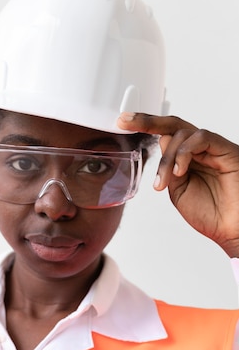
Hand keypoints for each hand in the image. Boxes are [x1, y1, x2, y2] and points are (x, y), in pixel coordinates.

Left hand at [118, 113, 238, 256]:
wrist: (231, 228)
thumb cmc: (210, 214)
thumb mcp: (177, 191)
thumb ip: (168, 168)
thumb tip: (161, 142)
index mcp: (187, 160)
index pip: (165, 136)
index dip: (145, 126)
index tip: (122, 122)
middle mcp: (200, 150)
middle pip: (172, 125)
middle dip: (146, 121)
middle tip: (125, 122)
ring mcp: (212, 148)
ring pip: (182, 134)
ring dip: (167, 157)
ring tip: (163, 182)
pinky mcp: (226, 149)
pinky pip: (201, 137)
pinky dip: (185, 152)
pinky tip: (179, 171)